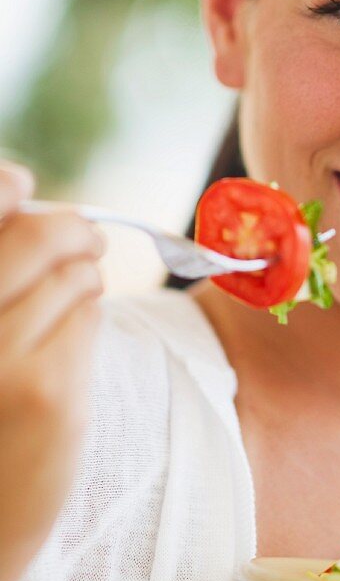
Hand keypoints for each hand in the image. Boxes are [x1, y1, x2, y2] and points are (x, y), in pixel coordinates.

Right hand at [0, 162, 105, 580]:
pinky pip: (90, 318)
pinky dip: (88, 319)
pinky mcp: (49, 391)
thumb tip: (25, 192)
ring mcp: (0, 355)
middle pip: (39, 234)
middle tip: (89, 239)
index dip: (10, 189)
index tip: (25, 191)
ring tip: (72, 300)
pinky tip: (69, 346)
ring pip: (74, 276)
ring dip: (84, 280)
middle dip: (74, 230)